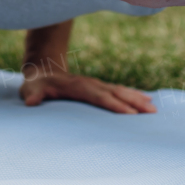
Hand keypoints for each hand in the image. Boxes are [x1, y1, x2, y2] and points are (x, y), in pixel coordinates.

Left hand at [20, 71, 156, 113]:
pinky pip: (118, 91)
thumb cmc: (36, 84)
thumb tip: (31, 101)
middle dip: (133, 102)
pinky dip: (133, 95)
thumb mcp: (30, 89)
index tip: (129, 114)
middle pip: (115, 93)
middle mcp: (90, 84)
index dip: (113, 104)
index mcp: (76, 86)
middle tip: (151, 112)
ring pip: (120, 90)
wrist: (42, 70)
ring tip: (154, 108)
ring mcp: (96, 84)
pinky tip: (147, 100)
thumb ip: (32, 94)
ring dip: (137, 98)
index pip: (98, 96)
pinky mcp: (98, 88)